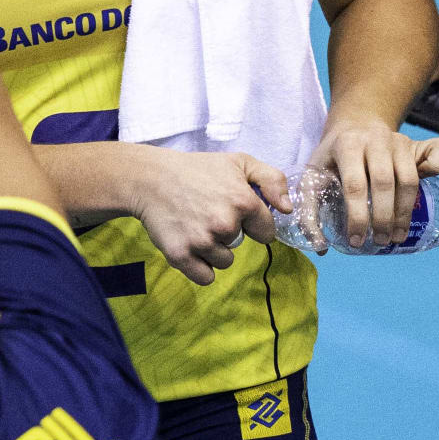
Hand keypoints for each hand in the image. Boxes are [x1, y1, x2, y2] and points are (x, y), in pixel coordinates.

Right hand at [117, 145, 290, 285]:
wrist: (150, 178)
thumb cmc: (197, 169)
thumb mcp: (239, 162)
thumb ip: (272, 180)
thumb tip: (288, 209)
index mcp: (243, 202)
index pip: (266, 232)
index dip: (252, 223)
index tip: (234, 212)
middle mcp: (225, 224)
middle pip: (241, 245)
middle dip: (228, 233)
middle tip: (207, 212)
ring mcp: (202, 242)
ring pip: (224, 261)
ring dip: (213, 249)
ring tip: (196, 226)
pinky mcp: (180, 255)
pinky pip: (205, 277)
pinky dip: (200, 267)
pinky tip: (190, 245)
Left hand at [312, 113, 438, 252]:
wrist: (355, 126)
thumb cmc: (333, 158)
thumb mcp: (313, 175)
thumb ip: (310, 209)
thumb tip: (321, 249)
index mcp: (347, 145)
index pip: (354, 185)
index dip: (357, 217)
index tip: (356, 240)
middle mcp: (375, 140)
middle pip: (384, 183)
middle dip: (383, 218)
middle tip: (380, 241)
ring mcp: (399, 140)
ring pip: (409, 179)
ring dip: (404, 212)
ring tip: (396, 236)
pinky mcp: (417, 142)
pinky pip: (438, 153)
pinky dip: (438, 170)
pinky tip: (423, 198)